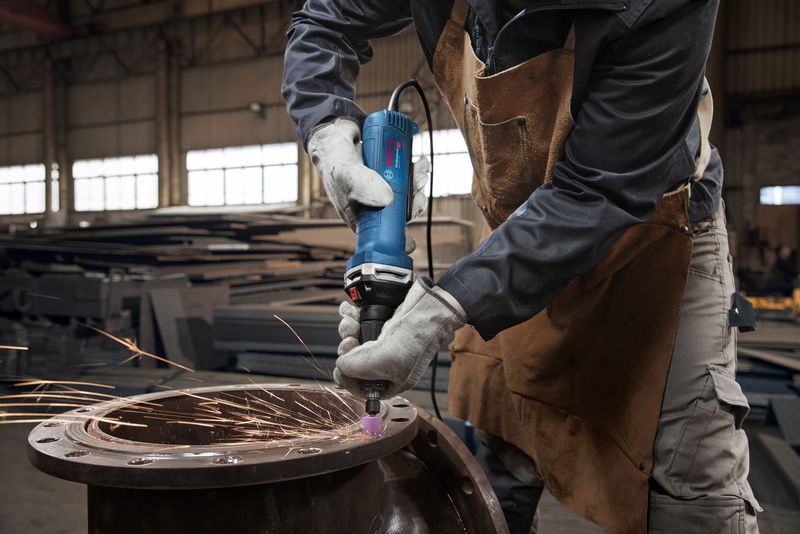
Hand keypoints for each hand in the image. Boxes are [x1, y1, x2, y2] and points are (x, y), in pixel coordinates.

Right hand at [307, 117, 429, 231]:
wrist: (334, 134)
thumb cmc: (333, 160)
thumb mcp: (346, 174)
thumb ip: (364, 186)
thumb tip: (389, 200)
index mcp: (360, 216)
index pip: (385, 229)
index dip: (403, 223)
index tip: (414, 209)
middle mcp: (372, 205)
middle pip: (401, 210)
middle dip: (415, 198)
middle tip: (419, 185)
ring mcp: (382, 189)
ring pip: (408, 193)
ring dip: (418, 181)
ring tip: (420, 167)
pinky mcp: (389, 173)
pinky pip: (408, 176)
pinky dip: (416, 169)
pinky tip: (419, 161)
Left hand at [334, 278, 465, 398]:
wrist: (430, 306)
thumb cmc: (418, 337)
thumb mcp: (385, 360)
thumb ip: (357, 367)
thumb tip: (341, 365)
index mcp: (392, 380)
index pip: (362, 389)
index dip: (348, 380)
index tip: (340, 368)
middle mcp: (387, 362)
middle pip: (354, 363)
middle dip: (346, 350)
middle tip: (350, 341)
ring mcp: (384, 341)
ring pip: (354, 341)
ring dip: (347, 330)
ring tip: (352, 323)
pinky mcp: (381, 323)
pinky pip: (358, 323)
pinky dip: (350, 316)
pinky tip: (348, 311)